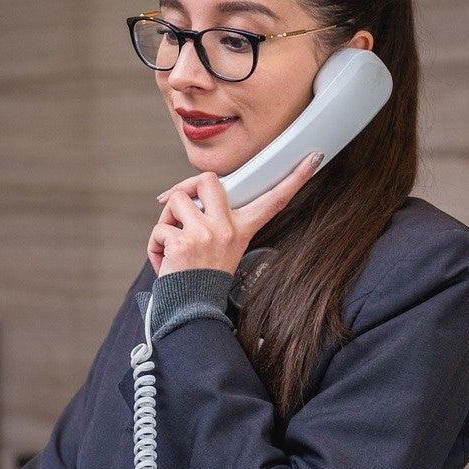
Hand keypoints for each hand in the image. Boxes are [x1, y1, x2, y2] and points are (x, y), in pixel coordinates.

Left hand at [147, 152, 321, 277]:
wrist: (192, 309)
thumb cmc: (201, 279)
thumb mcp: (220, 249)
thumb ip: (212, 222)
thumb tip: (184, 198)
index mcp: (241, 229)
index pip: (273, 201)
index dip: (295, 179)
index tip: (313, 158)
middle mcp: (227, 229)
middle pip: (208, 180)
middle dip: (186, 186)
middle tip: (179, 206)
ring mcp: (206, 234)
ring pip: (175, 200)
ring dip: (165, 220)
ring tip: (171, 243)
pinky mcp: (183, 242)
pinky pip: (159, 230)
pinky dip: (155, 246)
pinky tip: (165, 263)